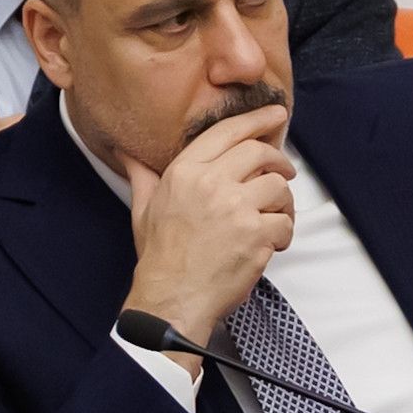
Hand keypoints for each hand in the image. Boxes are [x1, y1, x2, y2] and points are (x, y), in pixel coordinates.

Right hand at [119, 104, 294, 371]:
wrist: (171, 298)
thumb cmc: (159, 256)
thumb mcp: (144, 209)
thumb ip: (143, 176)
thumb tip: (127, 154)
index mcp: (185, 171)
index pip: (228, 132)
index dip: (256, 119)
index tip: (276, 114)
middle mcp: (211, 183)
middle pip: (260, 153)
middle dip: (279, 160)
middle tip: (285, 172)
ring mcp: (236, 209)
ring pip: (278, 187)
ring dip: (283, 203)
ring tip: (274, 217)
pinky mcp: (255, 235)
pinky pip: (285, 223)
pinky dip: (284, 234)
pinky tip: (272, 244)